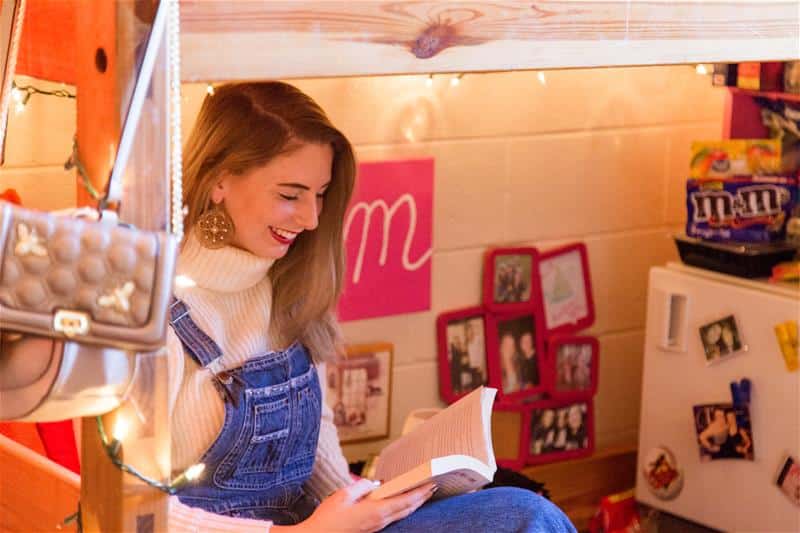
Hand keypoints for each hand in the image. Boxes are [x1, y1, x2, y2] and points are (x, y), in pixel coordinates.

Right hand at [292, 478, 436, 532]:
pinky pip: (391, 518)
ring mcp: (375, 527)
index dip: (419, 493)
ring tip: (421, 494)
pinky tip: (401, 505)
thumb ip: (361, 487)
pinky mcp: (370, 529)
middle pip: (406, 509)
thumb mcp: (343, 495)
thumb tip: (373, 484)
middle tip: (432, 488)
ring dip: (412, 504)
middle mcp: (379, 521)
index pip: (404, 501)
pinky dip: (401, 510)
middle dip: (420, 498)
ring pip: (400, 515)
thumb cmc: (328, 518)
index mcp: (375, 511)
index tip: (431, 485)